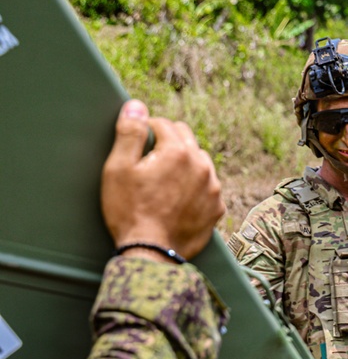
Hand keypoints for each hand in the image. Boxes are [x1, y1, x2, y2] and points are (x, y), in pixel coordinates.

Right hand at [101, 99, 224, 261]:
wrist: (151, 252)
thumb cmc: (129, 210)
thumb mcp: (118, 168)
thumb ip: (129, 133)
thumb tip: (136, 105)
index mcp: (178, 152)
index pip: (163, 124)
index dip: (146, 129)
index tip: (136, 142)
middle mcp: (202, 166)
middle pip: (186, 138)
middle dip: (168, 140)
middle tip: (149, 157)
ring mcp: (213, 188)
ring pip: (200, 161)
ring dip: (184, 162)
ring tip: (164, 177)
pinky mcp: (217, 208)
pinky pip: (208, 186)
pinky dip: (195, 185)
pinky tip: (178, 196)